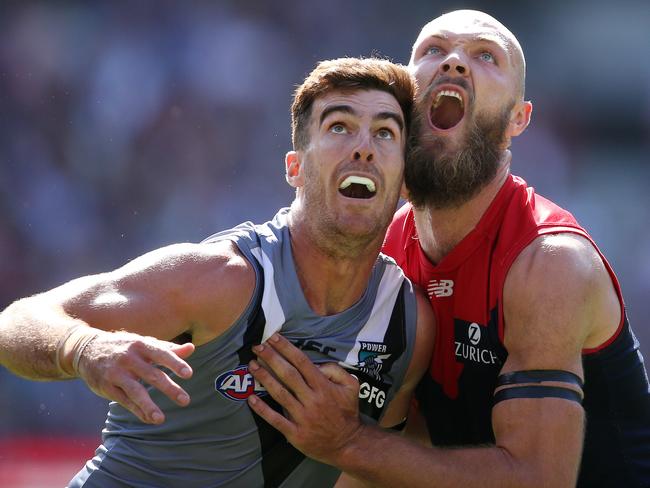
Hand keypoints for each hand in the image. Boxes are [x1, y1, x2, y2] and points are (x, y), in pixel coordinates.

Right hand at [77, 330, 193, 423]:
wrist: (86, 348)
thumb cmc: (124, 346)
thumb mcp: (144, 343)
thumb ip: (168, 349)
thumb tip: (191, 348)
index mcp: (141, 345)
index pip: (161, 354)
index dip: (175, 363)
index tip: (189, 374)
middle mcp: (129, 358)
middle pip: (152, 375)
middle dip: (169, 388)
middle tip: (186, 401)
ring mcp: (116, 373)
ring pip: (135, 391)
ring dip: (149, 406)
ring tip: (161, 419)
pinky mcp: (106, 387)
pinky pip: (124, 401)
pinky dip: (137, 411)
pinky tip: (149, 419)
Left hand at [247, 333, 361, 464]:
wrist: (347, 444)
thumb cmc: (346, 412)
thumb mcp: (351, 387)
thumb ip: (336, 371)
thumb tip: (318, 364)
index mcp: (324, 387)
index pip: (302, 362)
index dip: (287, 349)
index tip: (274, 337)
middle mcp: (312, 400)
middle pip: (288, 375)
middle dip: (272, 358)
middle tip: (258, 346)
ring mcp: (303, 417)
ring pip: (280, 394)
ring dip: (264, 378)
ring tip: (252, 364)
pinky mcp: (295, 433)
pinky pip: (276, 420)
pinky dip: (262, 409)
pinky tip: (251, 398)